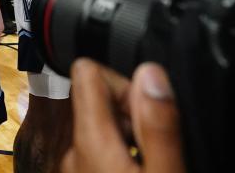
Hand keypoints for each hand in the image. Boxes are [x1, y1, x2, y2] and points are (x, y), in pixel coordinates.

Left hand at [61, 59, 184, 172]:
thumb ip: (158, 125)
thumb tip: (149, 72)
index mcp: (90, 140)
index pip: (86, 72)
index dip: (125, 83)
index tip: (148, 113)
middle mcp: (75, 149)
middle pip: (100, 98)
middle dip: (134, 111)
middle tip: (158, 146)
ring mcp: (78, 166)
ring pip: (106, 125)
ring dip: (134, 134)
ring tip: (156, 162)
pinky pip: (106, 150)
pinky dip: (128, 152)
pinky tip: (147, 168)